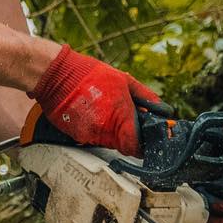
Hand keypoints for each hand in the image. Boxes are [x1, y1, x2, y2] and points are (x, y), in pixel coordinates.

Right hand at [28, 45, 161, 155]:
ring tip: (104, 110)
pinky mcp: (77, 135)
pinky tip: (91, 112)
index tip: (145, 138)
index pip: (136, 147)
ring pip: (108, 142)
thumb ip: (146, 96)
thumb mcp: (124, 80)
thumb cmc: (91, 74)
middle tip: (124, 118)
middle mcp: (105, 131)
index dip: (142, 145)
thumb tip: (164, 110)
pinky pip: (92, 137)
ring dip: (111, 131)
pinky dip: (95, 128)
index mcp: (121, 117)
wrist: (57, 75)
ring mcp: (90, 135)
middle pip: (123, 145)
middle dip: (127, 135)